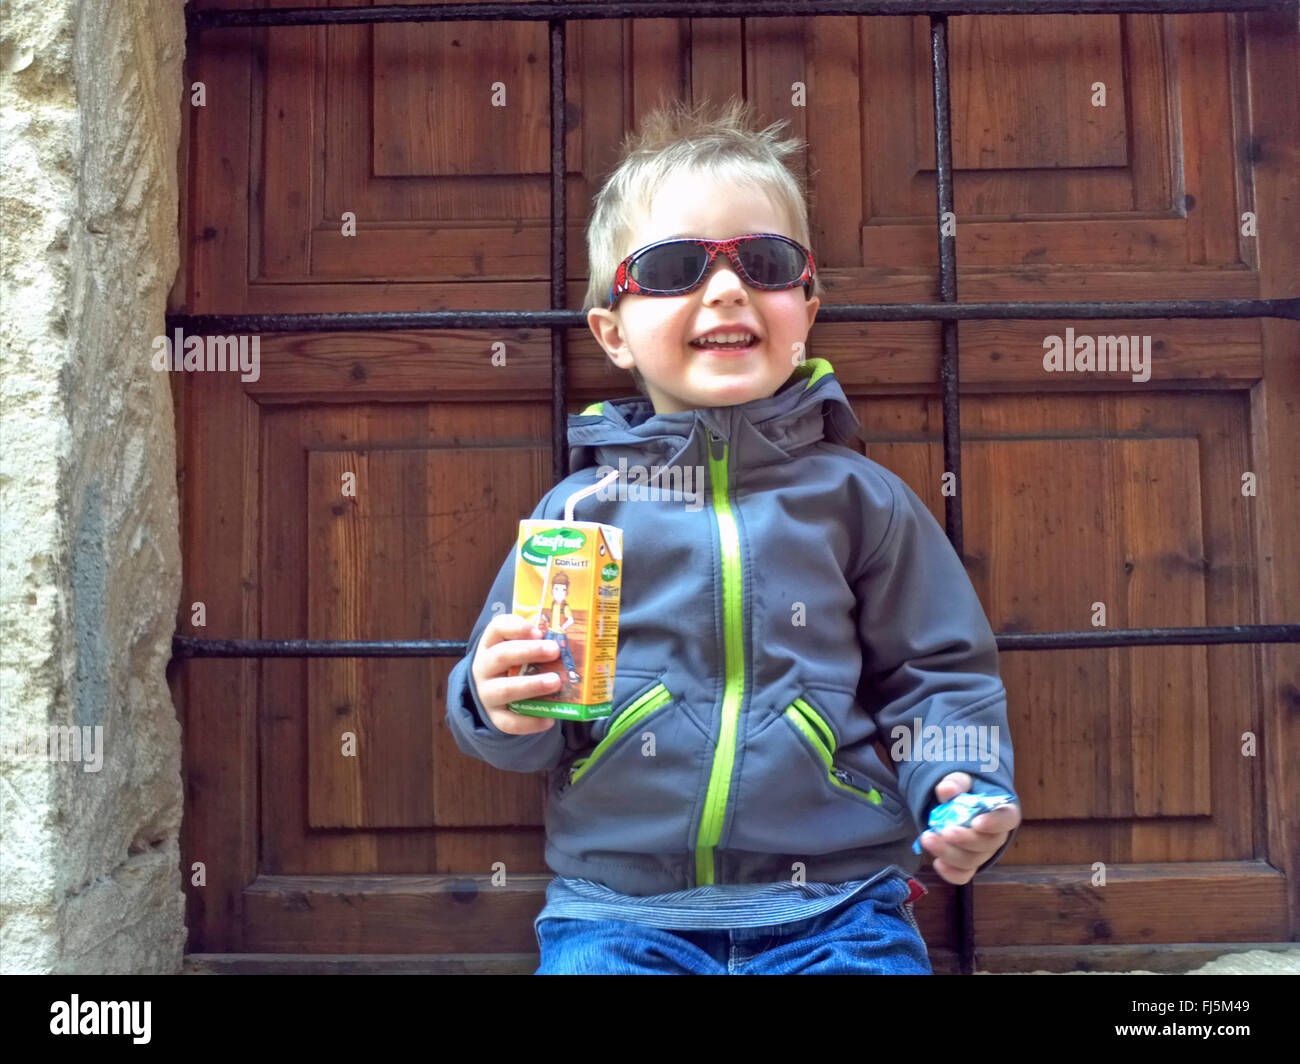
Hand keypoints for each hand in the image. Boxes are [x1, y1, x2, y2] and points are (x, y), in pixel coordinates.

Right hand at [470, 613, 564, 733]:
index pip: (497, 628)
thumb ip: (536, 642)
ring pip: (505, 689)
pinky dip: (530, 722)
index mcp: (491, 644)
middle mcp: (484, 667)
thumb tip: (570, 640)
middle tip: (554, 650)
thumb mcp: (517, 648)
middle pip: (502, 655)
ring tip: (556, 682)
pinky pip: (509, 722)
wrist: (492, 694)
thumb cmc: (513, 665)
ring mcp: (487, 693)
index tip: (539, 631)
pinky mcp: (494, 716)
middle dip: (529, 652)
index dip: (517, 628)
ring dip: (532, 685)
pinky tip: (549, 719)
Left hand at [919, 772, 1021, 884]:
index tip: (977, 823)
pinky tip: (937, 863)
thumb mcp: (961, 780)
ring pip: (972, 860)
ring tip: (928, 839)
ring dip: (949, 853)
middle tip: (945, 832)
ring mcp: (982, 852)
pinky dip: (950, 873)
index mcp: (1002, 811)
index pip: (1007, 819)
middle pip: (987, 844)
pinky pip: (963, 875)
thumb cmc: (965, 790)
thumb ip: (956, 782)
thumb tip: (947, 789)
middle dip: (965, 840)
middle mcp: (996, 836)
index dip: (995, 823)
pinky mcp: (968, 864)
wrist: (956, 805)